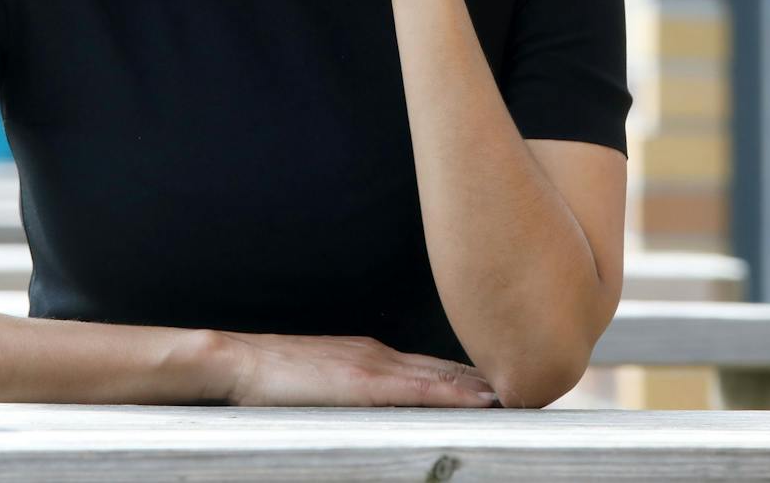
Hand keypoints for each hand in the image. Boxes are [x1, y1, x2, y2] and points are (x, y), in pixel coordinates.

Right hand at [213, 329, 501, 407]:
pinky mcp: (362, 381)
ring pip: (442, 376)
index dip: (471, 378)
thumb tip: (380, 413)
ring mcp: (374, 367)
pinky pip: (420, 390)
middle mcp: (381, 356)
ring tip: (521, 392)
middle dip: (487, 379)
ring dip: (482, 386)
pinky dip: (454, 394)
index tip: (503, 386)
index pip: (435, 368)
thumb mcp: (324, 384)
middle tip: (532, 384)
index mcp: (373, 358)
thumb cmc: (272, 382)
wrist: (237, 363)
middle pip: (448, 369)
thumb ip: (356, 394)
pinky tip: (481, 400)